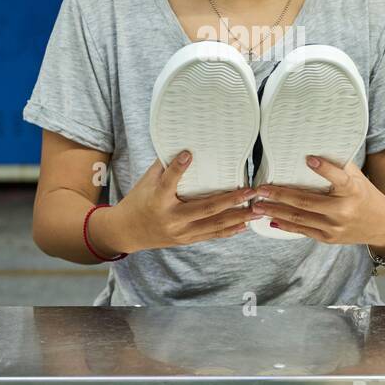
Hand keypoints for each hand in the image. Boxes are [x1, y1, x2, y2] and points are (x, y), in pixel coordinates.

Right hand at [109, 152, 260, 252]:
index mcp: (157, 199)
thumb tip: (186, 144)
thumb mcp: (147, 181)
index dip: (178, 167)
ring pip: (214, 224)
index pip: (168, 181)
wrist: (126, 231)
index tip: (189, 153)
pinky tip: (245, 223)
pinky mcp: (186, 240)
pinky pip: (211, 235)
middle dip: (231, 200)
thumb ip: (165, 165)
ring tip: (257, 209)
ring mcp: (181, 232)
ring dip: (238, 217)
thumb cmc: (139, 200)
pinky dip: (229, 230)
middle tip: (251, 190)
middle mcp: (171, 218)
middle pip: (205, 208)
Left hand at [248, 156, 384, 245]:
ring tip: (258, 205)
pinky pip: (303, 231)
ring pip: (300, 218)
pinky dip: (285, 225)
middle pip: (306, 201)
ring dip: (276, 211)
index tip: (308, 158)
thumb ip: (338, 166)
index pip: (339, 178)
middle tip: (261, 188)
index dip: (324, 168)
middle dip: (280, 194)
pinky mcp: (328, 238)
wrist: (382, 225)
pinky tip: (271, 219)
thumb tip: (315, 146)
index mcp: (353, 190)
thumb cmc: (365, 195)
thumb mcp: (358, 177)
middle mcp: (343, 210)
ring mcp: (334, 227)